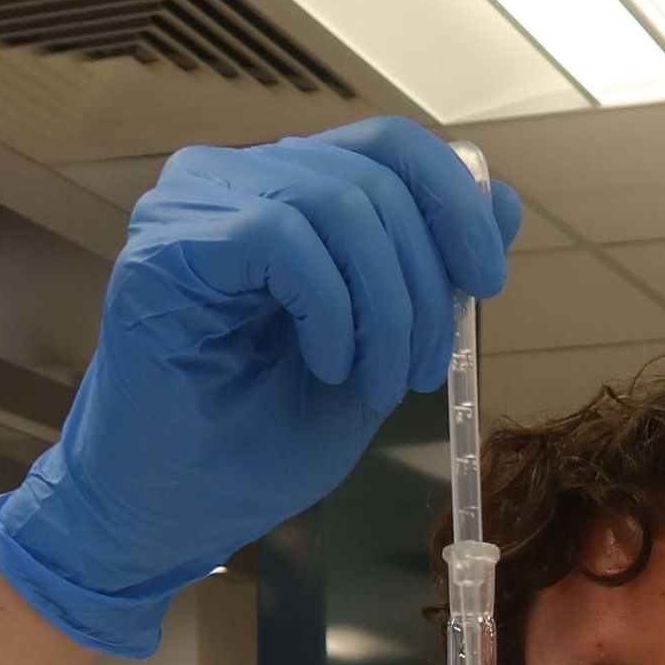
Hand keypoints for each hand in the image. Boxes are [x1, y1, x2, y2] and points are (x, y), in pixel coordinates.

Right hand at [0, 120, 518, 655]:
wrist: (166, 518)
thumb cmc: (251, 444)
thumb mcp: (375, 353)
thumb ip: (428, 276)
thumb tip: (500, 200)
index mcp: (281, 193)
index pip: (386, 146)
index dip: (453, 201)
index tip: (487, 281)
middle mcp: (231, 180)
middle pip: (372, 173)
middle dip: (424, 280)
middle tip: (424, 370)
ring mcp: (190, 207)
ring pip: (334, 201)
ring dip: (383, 307)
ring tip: (374, 383)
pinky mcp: (164, 248)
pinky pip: (279, 239)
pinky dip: (328, 308)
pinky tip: (325, 365)